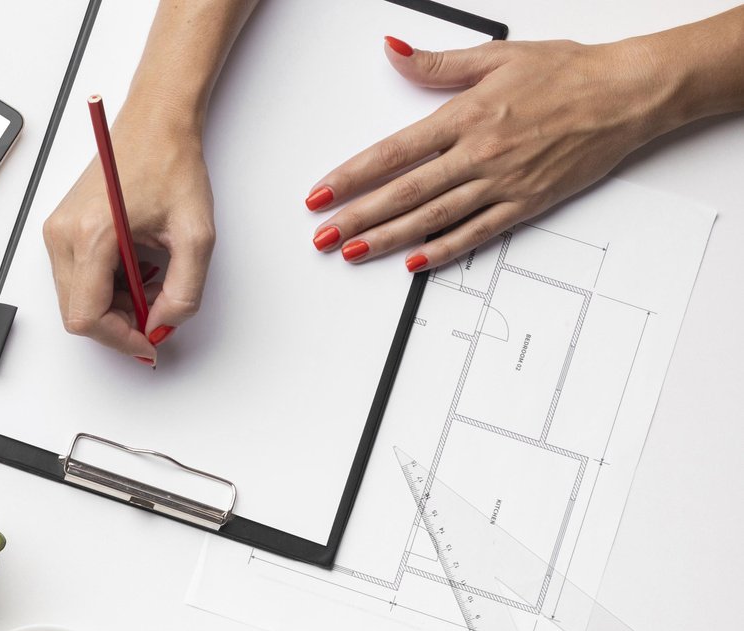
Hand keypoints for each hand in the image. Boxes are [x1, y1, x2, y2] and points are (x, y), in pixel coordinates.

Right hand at [43, 107, 214, 361]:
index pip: (87, 317)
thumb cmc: (170, 163)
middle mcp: (64, 235)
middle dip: (118, 324)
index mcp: (92, 236)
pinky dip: (106, 287)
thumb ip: (184, 292)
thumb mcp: (195, 235)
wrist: (155, 123)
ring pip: (75, 300)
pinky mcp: (60, 230)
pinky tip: (134, 269)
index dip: (119, 340)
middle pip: (78, 313)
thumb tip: (163, 324)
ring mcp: (57, 232)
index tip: (146, 342)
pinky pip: (75, 279)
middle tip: (155, 311)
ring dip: (113, 305)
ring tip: (150, 282)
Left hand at [307, 36, 676, 269]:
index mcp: (467, 116)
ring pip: (433, 218)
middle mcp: (479, 153)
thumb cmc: (567, 72)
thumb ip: (437, 63)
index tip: (320, 194)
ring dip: (388, 238)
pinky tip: (415, 261)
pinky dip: (444, 249)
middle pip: (404, 192)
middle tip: (322, 236)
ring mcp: (502, 182)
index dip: (351, 177)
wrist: (627, 93)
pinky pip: (477, 232)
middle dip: (357, 217)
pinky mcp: (526, 202)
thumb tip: (393, 53)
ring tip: (353, 251)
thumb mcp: (496, 56)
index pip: (393, 153)